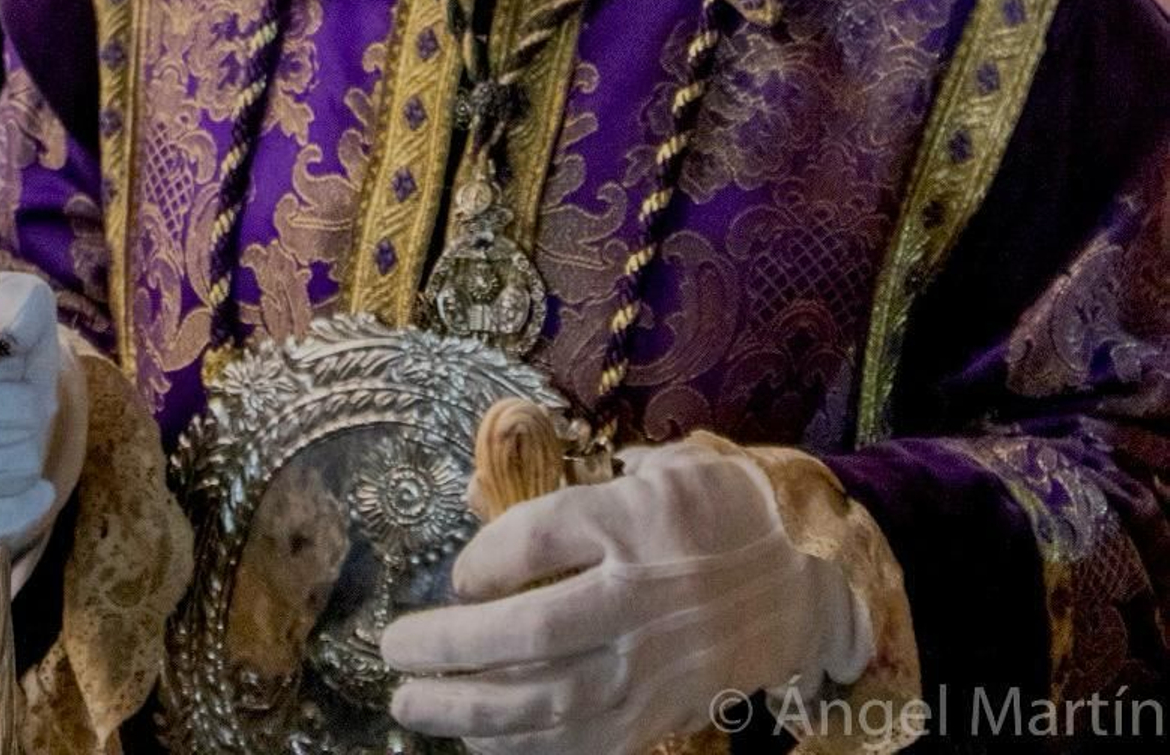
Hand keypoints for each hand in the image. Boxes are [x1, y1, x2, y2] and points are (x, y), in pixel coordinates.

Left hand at [381, 437, 870, 753]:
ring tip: (412, 703)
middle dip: (450, 646)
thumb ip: (576, 479)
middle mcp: (642, 597)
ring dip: (468, 709)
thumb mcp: (660, 467)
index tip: (456, 574)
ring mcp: (652, 665)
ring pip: (547, 701)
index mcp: (638, 521)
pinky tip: (477, 741)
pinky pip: (581, 744)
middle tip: (393, 648)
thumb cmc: (717, 513)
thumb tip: (475, 490)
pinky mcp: (659, 714)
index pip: (539, 538)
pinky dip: (522, 750)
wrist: (800, 586)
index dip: (483, 559)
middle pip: (530, 631)